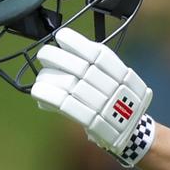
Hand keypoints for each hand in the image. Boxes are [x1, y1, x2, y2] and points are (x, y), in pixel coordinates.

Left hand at [31, 28, 155, 165]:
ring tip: (41, 77)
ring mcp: (103, 105)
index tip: (60, 37)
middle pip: (79, 67)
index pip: (97, 53)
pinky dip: (49, 95)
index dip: (76, 42)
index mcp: (121, 74)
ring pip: (69, 84)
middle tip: (44, 54)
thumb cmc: (119, 102)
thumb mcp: (117, 79)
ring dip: (48, 77)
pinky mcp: (92, 122)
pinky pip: (66, 105)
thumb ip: (97, 67)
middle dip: (56, 57)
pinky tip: (38, 91)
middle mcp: (113, 88)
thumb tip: (65, 53)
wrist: (131, 132)